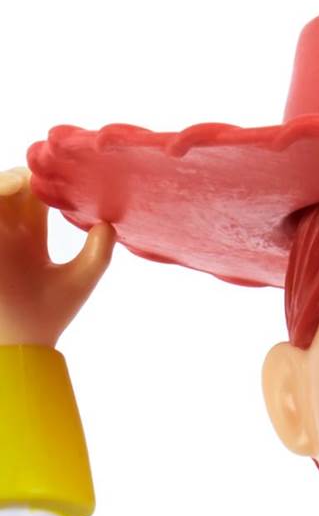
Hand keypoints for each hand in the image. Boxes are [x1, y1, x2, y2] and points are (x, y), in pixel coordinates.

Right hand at [0, 166, 114, 346]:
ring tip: (21, 183)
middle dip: (25, 175)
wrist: (24, 342)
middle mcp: (8, 231)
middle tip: (44, 173)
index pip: (36, 197)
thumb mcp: (81, 278)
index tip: (69, 176)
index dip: (49, 183)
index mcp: (30, 236)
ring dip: (3, 182)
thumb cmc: (51, 313)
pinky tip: (5, 194)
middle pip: (12, 187)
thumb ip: (98, 254)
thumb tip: (110, 224)